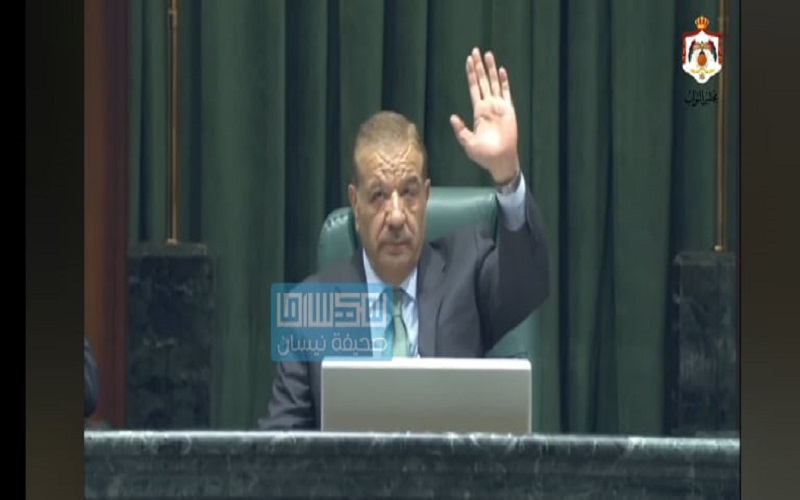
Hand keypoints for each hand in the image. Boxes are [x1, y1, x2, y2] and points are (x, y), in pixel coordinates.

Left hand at [450, 48, 519, 184]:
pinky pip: (506, 92)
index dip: (471, 74)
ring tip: (488, 54)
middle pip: (483, 81)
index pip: (474, 88)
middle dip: (479, 66)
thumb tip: (452, 117)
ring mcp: (499, 107)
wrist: (500, 160)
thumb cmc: (483, 155)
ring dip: (491, 69)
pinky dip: (504, 81)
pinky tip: (501, 70)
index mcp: (478, 111)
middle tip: (475, 50)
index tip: (468, 61)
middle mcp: (488, 106)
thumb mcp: (467, 142)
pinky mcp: (509, 110)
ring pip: (494, 83)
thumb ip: (460, 129)